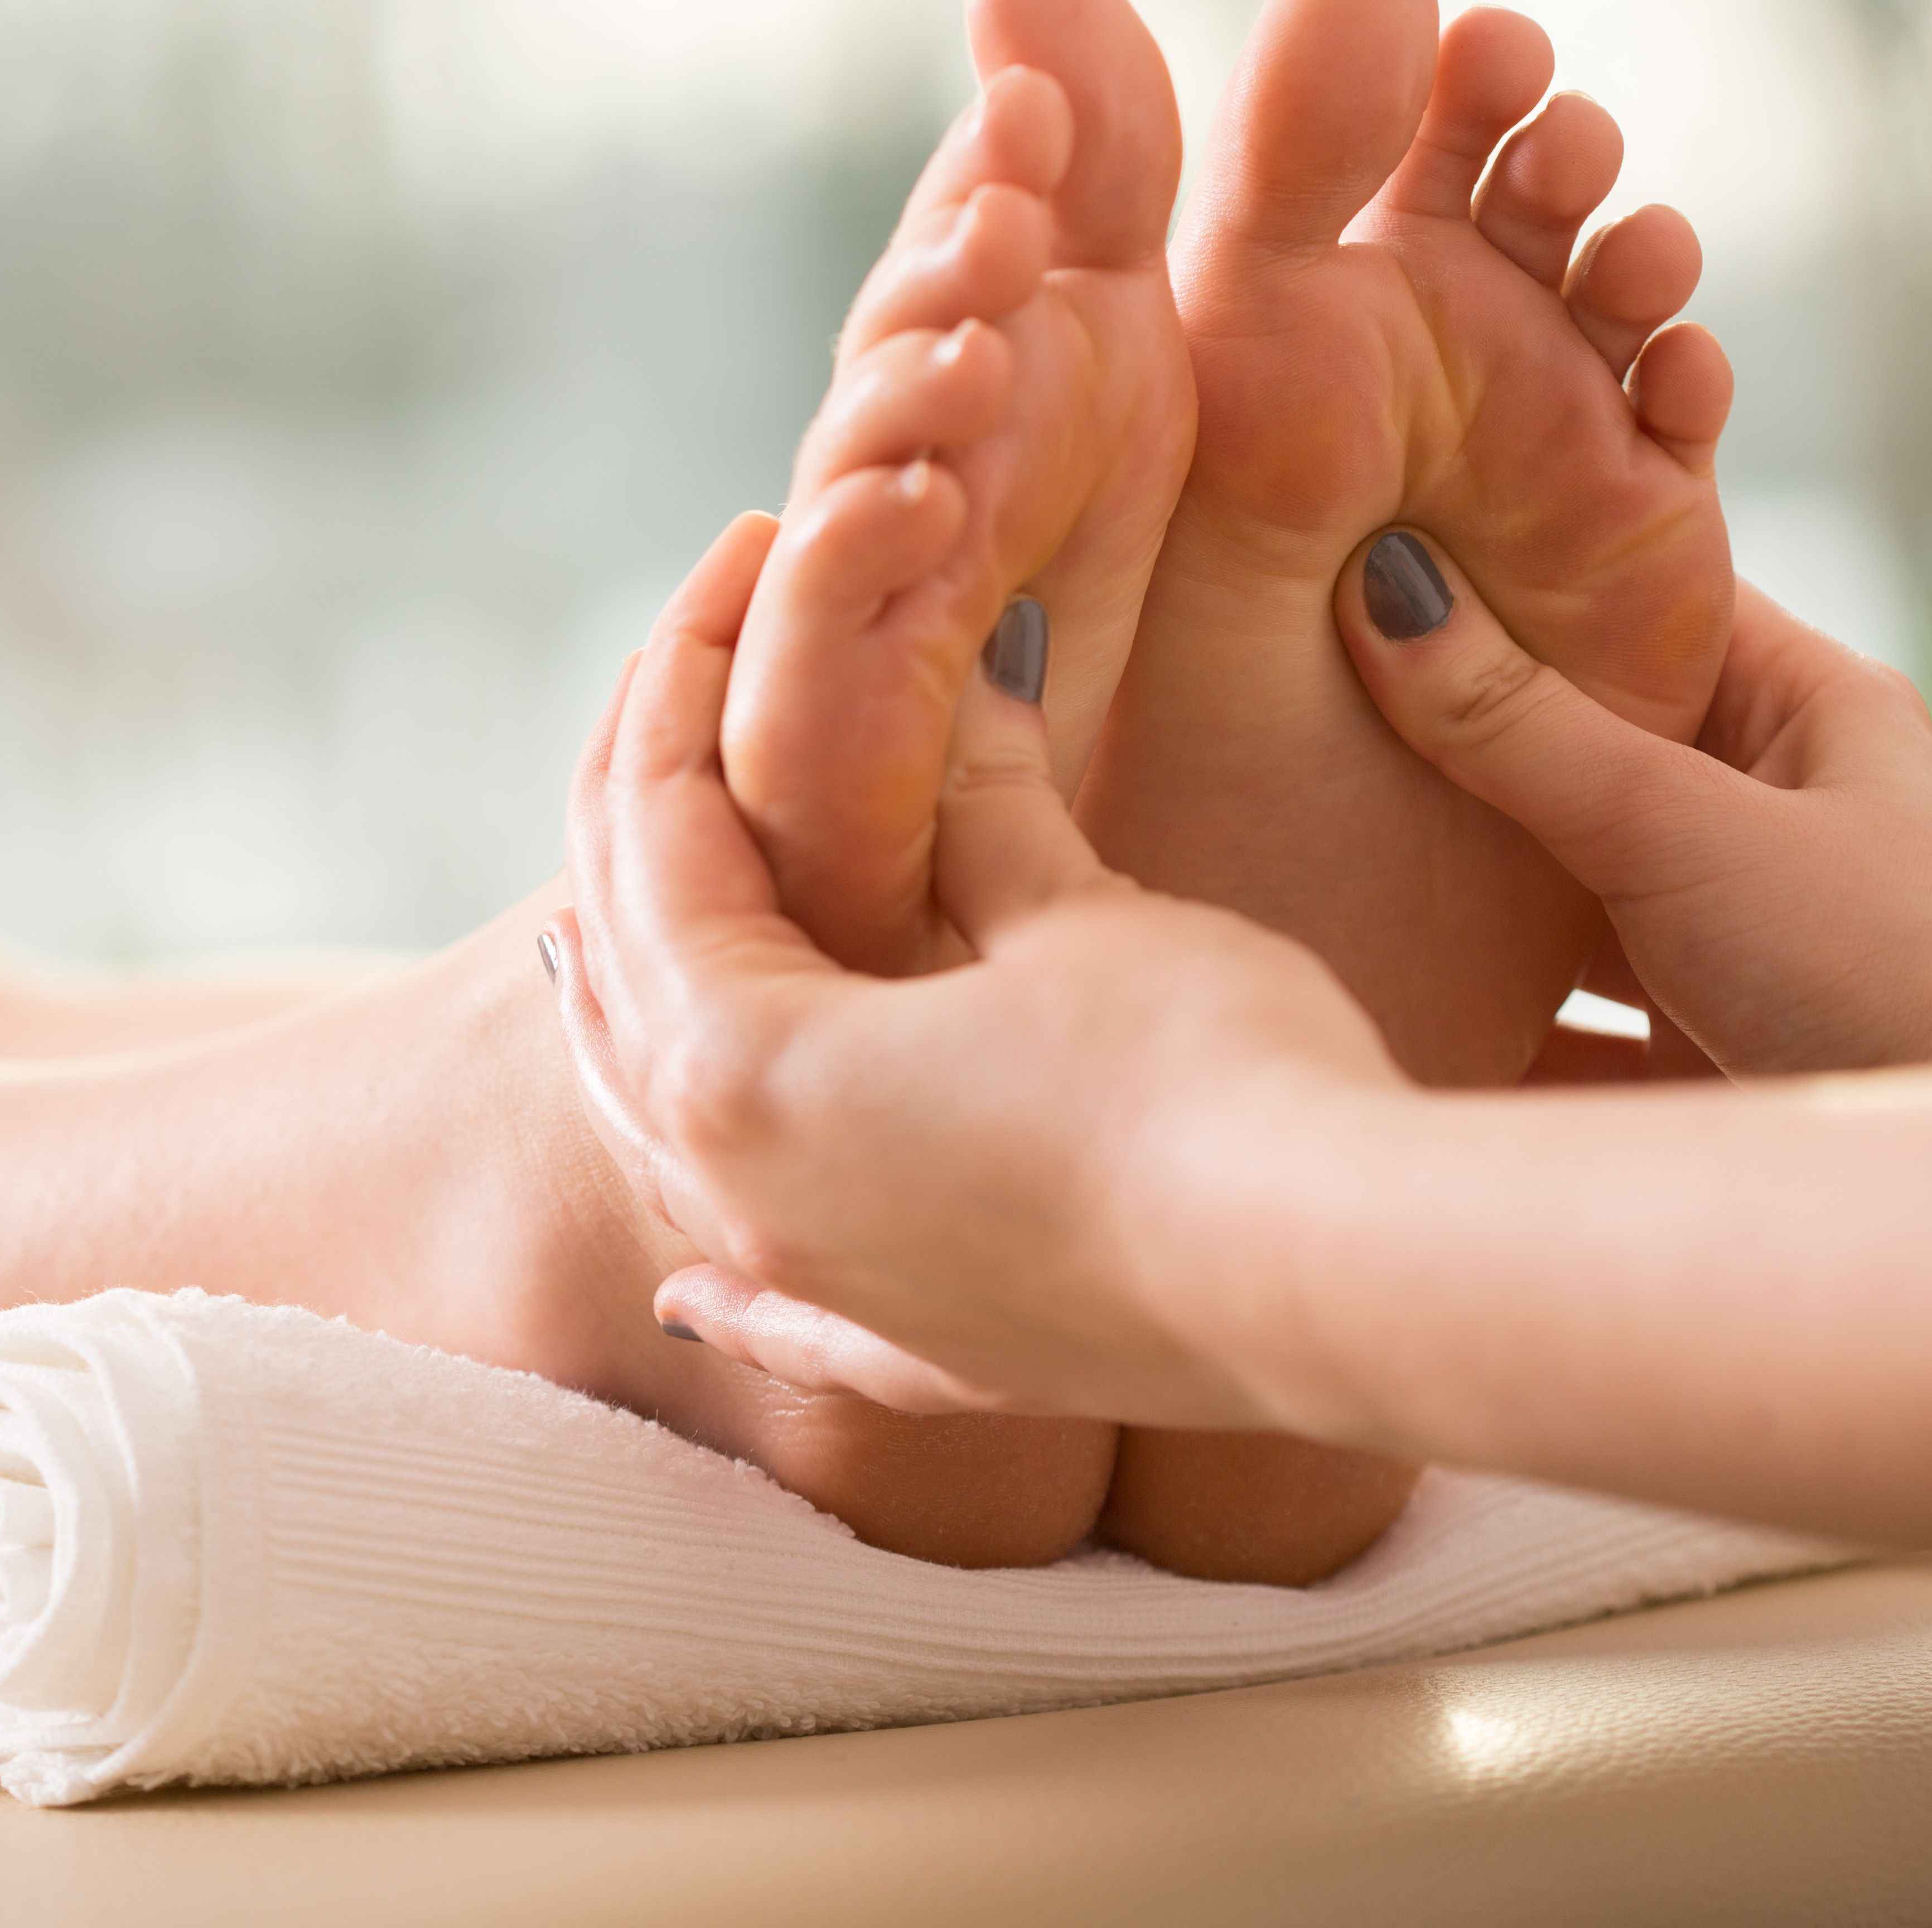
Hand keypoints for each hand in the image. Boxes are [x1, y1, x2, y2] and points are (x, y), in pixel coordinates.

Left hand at [554, 512, 1399, 1425]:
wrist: (1333, 1272)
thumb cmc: (1200, 1072)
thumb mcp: (1072, 912)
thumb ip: (983, 818)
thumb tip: (972, 699)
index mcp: (743, 1064)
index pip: (664, 843)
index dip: (687, 691)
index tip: (727, 576)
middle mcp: (743, 1193)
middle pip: (632, 983)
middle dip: (645, 827)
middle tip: (674, 701)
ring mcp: (822, 1292)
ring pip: (666, 1146)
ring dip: (630, 1031)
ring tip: (598, 947)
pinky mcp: (921, 1355)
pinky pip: (776, 1317)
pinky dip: (723, 1299)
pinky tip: (685, 1302)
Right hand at [1338, 537, 1931, 1073]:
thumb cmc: (1880, 977)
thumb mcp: (1685, 832)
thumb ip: (1525, 731)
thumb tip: (1391, 588)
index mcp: (1802, 713)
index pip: (1649, 601)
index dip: (1531, 567)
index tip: (1395, 542)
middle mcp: (1761, 813)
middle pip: (1580, 744)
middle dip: (1459, 730)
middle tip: (1317, 684)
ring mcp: (1715, 935)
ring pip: (1551, 883)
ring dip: (1454, 879)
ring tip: (1321, 832)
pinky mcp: (1673, 1047)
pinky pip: (1543, 1011)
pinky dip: (1468, 1003)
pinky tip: (1372, 983)